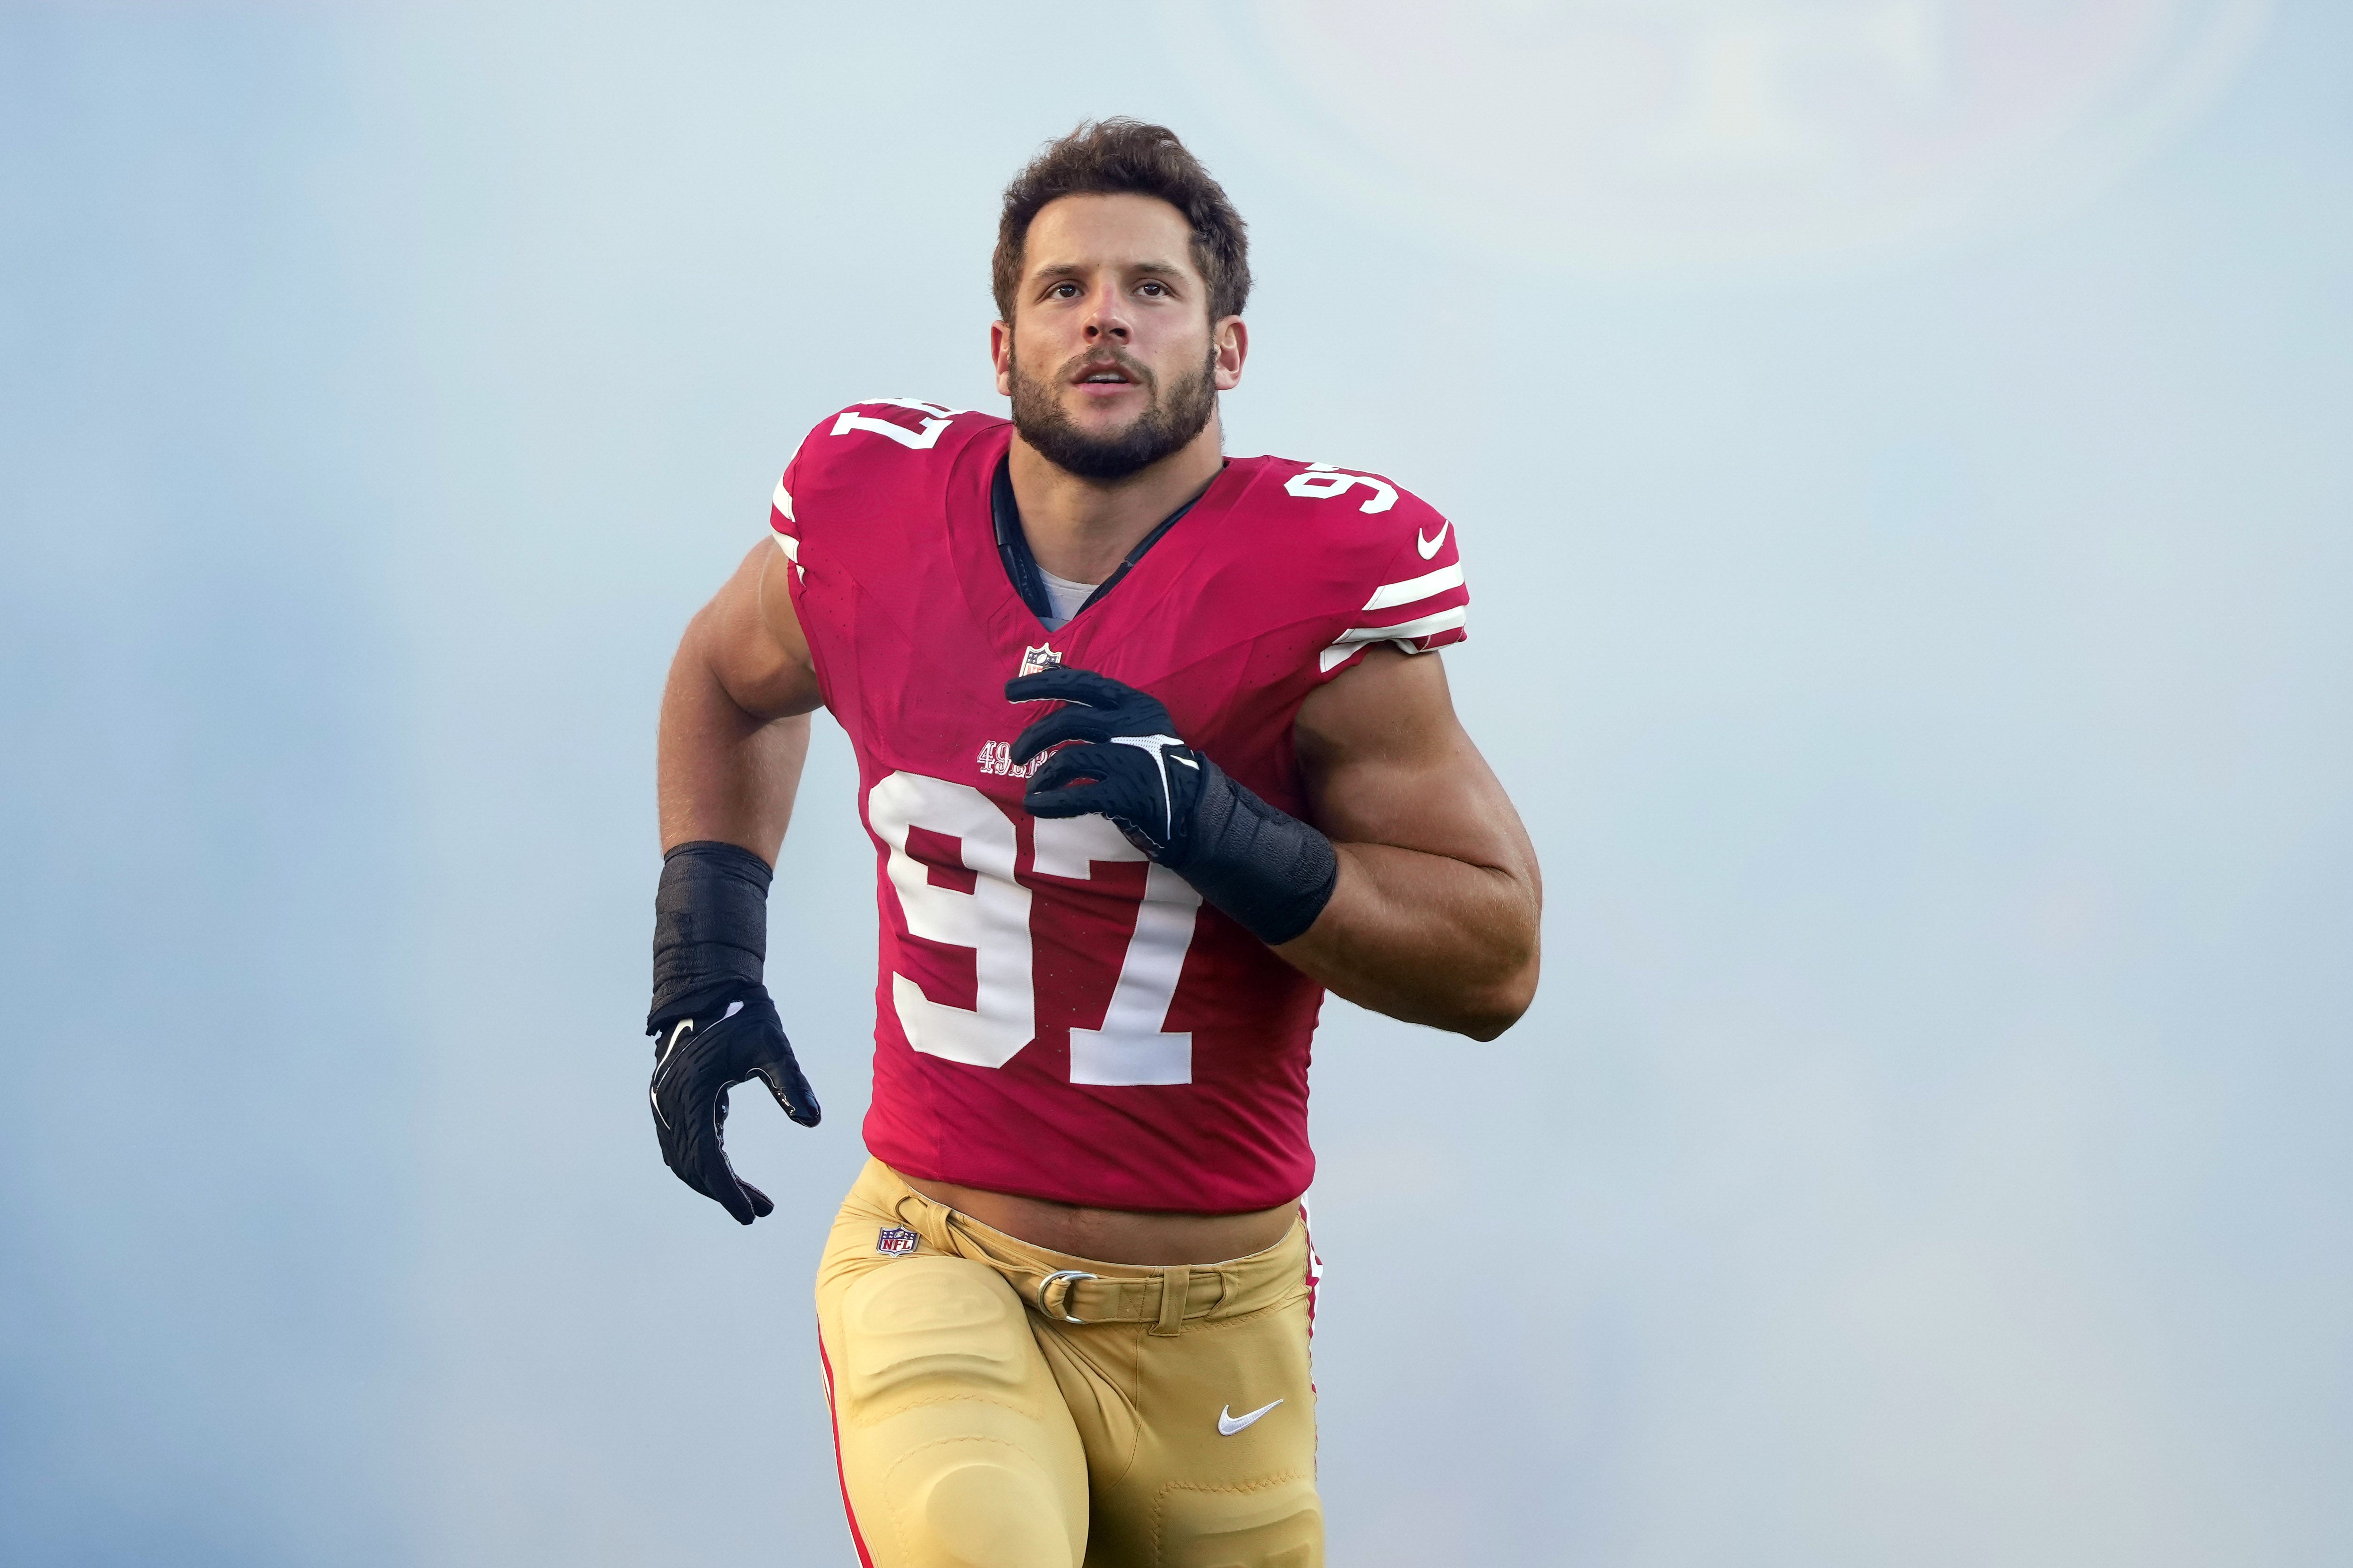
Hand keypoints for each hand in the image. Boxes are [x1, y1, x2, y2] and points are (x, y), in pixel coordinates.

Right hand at [648, 986, 819, 1224]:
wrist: (708, 989)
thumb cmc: (743, 1015)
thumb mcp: (772, 1044)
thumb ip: (790, 1082)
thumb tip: (813, 1120)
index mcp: (692, 1092)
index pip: (707, 1157)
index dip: (728, 1191)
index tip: (753, 1215)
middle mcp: (669, 1102)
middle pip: (692, 1166)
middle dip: (725, 1192)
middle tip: (761, 1211)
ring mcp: (663, 1102)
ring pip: (683, 1159)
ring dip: (713, 1182)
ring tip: (752, 1200)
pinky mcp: (667, 1100)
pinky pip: (681, 1145)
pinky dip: (703, 1164)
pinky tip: (729, 1172)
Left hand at [1006, 666, 1207, 862]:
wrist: (1195, 811)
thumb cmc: (1156, 766)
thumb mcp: (1138, 724)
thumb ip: (1102, 706)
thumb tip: (1054, 675)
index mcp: (1134, 704)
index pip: (1081, 683)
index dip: (1042, 684)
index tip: (1009, 692)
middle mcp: (1133, 726)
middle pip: (1068, 721)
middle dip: (1033, 737)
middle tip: (1016, 755)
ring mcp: (1132, 759)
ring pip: (1069, 757)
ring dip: (1042, 775)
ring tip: (1033, 788)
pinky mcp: (1129, 794)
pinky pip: (1077, 796)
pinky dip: (1050, 802)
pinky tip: (1037, 806)